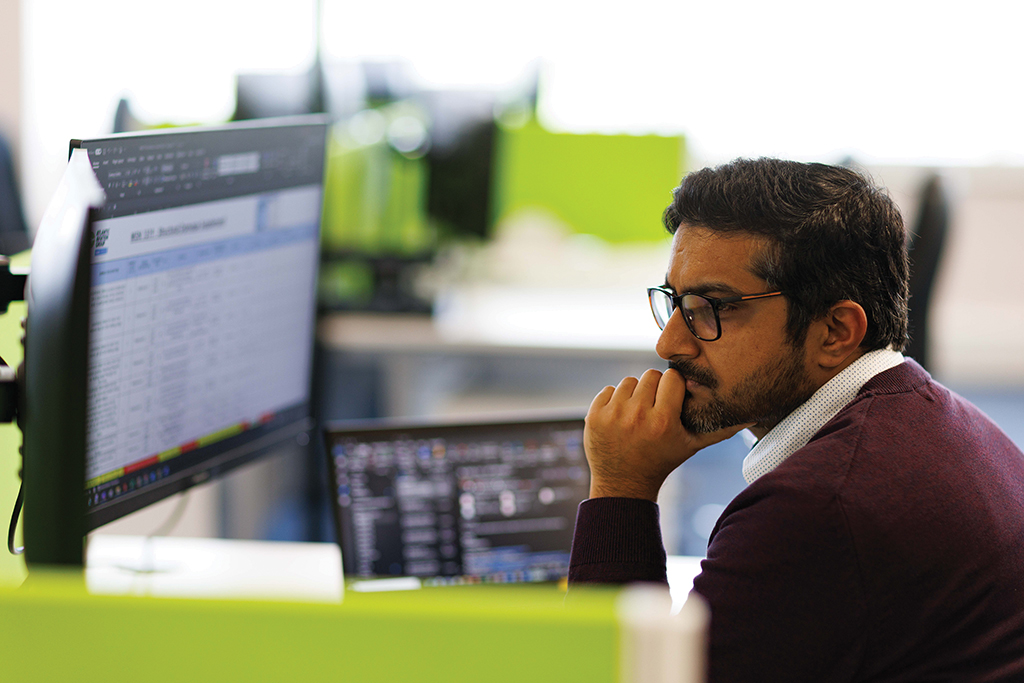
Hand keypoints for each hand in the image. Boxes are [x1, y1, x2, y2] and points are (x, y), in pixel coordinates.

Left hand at [585, 368, 751, 501]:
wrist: (624, 484)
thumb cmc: (662, 462)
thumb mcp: (692, 446)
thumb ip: (720, 430)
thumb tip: (752, 416)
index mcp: (662, 421)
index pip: (672, 378)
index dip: (674, 387)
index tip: (673, 399)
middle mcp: (636, 416)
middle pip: (650, 375)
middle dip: (655, 388)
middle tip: (655, 406)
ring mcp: (612, 415)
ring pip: (629, 381)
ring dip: (634, 394)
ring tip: (638, 414)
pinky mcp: (594, 416)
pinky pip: (608, 390)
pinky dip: (615, 400)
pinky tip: (621, 418)